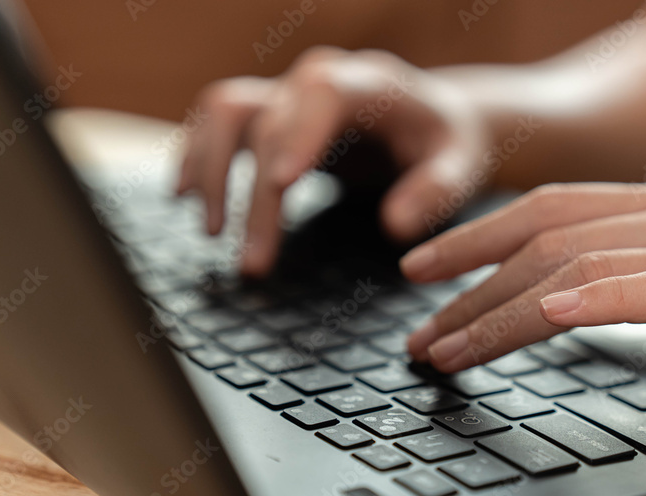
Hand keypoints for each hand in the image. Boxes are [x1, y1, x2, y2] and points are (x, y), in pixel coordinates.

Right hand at [177, 47, 490, 275]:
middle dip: (255, 197)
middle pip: (268, 123)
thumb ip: (436, 192)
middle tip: (253, 264)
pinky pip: (218, 121)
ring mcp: (287, 92)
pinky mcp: (269, 113)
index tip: (283, 183)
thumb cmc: (447, 145)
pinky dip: (197, 155)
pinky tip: (184, 196)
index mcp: (371, 83)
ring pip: (226, 111)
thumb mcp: (461, 167)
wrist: (433, 119)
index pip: (323, 94)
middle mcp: (318, 80)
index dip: (298, 133)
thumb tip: (395, 226)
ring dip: (209, 169)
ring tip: (210, 230)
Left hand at [400, 179, 645, 398]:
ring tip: (447, 349)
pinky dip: (597, 299)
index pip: (546, 211)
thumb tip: (566, 306)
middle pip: (543, 238)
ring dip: (500, 311)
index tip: (421, 269)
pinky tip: (547, 315)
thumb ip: (638, 280)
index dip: (473, 237)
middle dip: (465, 284)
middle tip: (414, 329)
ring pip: (578, 266)